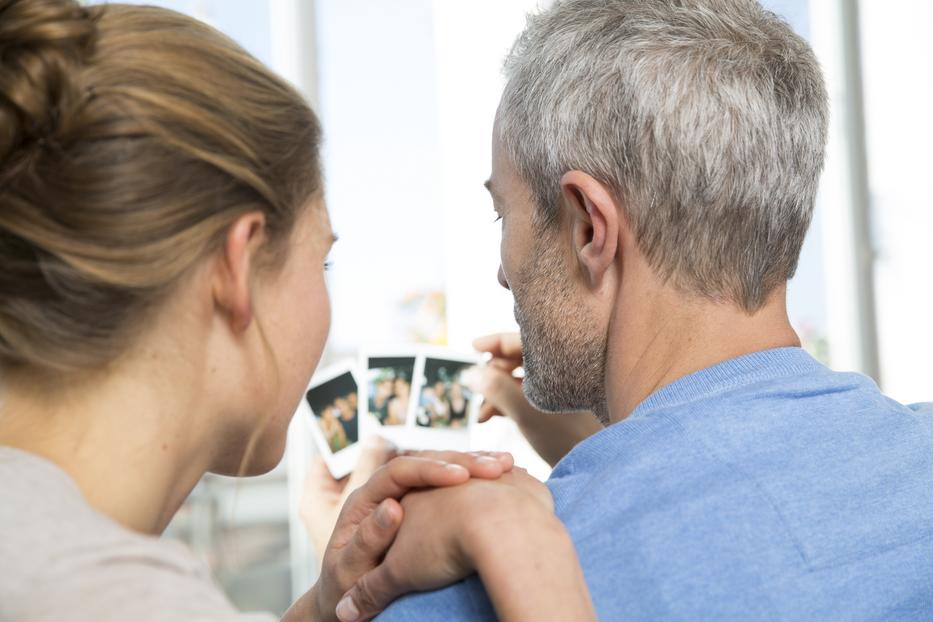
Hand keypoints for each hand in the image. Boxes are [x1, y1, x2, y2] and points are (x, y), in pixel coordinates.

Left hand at [308, 449, 513, 621]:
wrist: (333, 600)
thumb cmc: (343, 584)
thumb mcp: (353, 567)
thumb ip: (372, 537)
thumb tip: (392, 507)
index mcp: (365, 500)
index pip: (399, 470)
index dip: (429, 469)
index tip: (460, 475)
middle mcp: (390, 494)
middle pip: (429, 462)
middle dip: (463, 461)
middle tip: (496, 467)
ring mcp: (412, 497)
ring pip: (449, 467)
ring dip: (479, 464)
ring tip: (507, 466)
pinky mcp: (430, 505)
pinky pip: (462, 481)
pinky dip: (485, 477)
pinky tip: (510, 475)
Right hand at [473, 333, 602, 465]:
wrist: (595, 467)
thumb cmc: (566, 438)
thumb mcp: (525, 412)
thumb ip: (497, 389)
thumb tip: (470, 372)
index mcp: (562, 361)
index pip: (524, 340)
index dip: (496, 342)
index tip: (473, 347)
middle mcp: (563, 371)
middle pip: (520, 361)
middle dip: (493, 374)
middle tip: (476, 389)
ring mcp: (561, 391)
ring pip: (521, 382)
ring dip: (497, 393)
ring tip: (480, 414)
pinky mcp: (558, 409)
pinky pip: (527, 397)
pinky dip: (508, 404)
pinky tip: (489, 417)